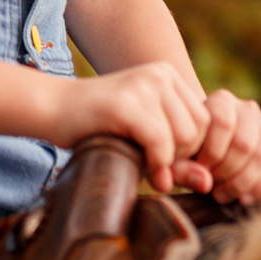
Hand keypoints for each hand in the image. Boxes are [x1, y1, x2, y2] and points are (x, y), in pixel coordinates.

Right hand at [44, 61, 210, 194]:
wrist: (52, 109)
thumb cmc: (98, 128)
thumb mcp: (145, 143)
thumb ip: (178, 162)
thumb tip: (209, 185)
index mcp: (167, 76)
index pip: (206, 121)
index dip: (191, 150)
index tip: (167, 163)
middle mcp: (160, 74)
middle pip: (200, 129)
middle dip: (182, 157)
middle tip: (155, 166)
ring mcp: (143, 85)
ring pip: (184, 136)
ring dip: (169, 161)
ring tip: (145, 165)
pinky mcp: (126, 102)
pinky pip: (161, 141)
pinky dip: (157, 164)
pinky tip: (144, 172)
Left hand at [193, 90, 260, 204]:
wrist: (205, 153)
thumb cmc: (186, 153)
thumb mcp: (176, 158)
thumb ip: (182, 169)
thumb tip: (206, 183)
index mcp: (221, 101)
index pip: (223, 123)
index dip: (212, 153)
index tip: (200, 171)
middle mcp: (247, 108)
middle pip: (245, 143)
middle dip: (227, 172)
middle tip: (211, 188)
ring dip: (243, 183)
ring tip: (223, 195)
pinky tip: (243, 199)